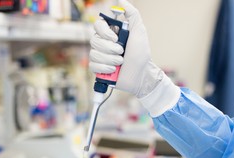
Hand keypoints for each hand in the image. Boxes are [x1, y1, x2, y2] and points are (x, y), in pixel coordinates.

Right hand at [89, 0, 179, 116]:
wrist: (141, 75)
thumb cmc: (141, 54)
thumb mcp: (139, 31)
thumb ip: (132, 14)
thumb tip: (121, 1)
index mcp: (111, 33)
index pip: (98, 25)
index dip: (104, 32)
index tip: (115, 38)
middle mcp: (104, 43)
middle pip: (94, 41)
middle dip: (110, 48)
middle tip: (122, 52)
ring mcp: (100, 56)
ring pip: (93, 54)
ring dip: (109, 59)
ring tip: (120, 62)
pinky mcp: (98, 69)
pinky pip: (92, 66)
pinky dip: (104, 68)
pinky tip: (113, 70)